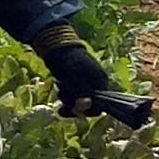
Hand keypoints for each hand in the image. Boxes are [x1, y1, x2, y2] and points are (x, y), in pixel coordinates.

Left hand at [36, 33, 152, 131]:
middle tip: (64, 105)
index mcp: (101, 82)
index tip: (75, 108)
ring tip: (60, 91)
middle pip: (88, 107)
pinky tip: (59, 95)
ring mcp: (85, 88)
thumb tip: (86, 105)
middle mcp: (95, 87)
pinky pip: (72, 101)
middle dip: (75, 106)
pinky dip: (65, 100)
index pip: (100, 105)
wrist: (58, 49)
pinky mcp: (75, 88)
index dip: (88, 109)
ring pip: (78, 104)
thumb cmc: (70, 59)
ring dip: (68, 101)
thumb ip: (82, 91)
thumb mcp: (76, 75)